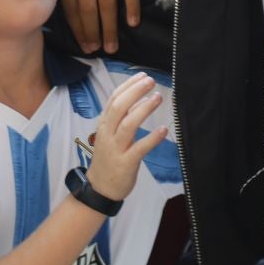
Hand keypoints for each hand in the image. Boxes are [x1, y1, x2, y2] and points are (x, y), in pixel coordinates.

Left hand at [60, 0, 139, 54]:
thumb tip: (62, 22)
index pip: (71, 8)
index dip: (78, 30)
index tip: (84, 46)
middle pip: (89, 8)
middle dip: (93, 33)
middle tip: (97, 50)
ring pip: (108, 3)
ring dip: (111, 28)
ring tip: (113, 46)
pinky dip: (131, 7)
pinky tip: (132, 23)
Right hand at [85, 72, 167, 202]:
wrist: (99, 189)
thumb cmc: (108, 160)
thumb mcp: (109, 136)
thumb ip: (121, 119)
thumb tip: (137, 99)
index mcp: (104, 125)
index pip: (113, 100)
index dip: (128, 86)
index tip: (142, 75)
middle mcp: (108, 134)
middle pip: (119, 108)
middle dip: (135, 92)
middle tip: (150, 81)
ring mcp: (116, 149)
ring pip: (127, 125)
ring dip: (143, 109)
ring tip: (158, 98)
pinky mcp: (125, 163)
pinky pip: (139, 149)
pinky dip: (152, 138)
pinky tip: (163, 130)